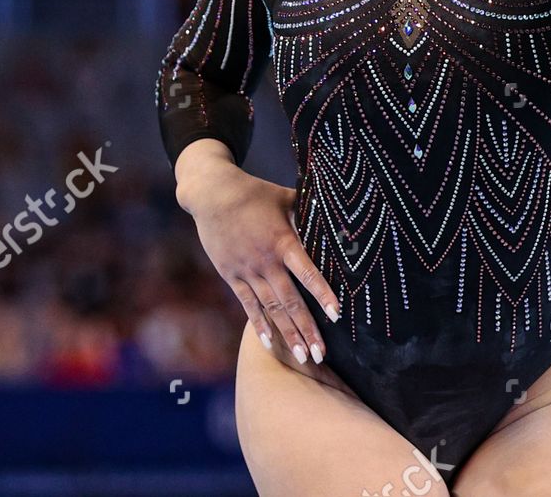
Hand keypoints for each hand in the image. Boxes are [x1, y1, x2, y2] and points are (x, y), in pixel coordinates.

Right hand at [174, 140, 340, 366]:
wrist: (213, 194)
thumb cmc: (256, 192)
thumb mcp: (287, 198)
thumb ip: (309, 212)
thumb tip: (337, 215)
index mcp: (283, 241)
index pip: (307, 273)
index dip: (322, 293)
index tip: (337, 315)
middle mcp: (266, 261)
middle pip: (290, 301)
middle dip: (307, 329)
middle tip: (321, 356)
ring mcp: (247, 271)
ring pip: (271, 309)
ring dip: (287, 334)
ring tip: (302, 357)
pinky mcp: (232, 276)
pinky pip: (248, 305)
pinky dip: (259, 325)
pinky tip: (270, 344)